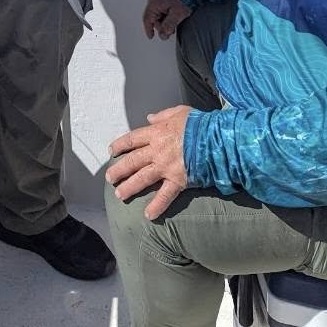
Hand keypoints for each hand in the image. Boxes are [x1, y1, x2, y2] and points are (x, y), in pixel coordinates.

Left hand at [106, 106, 190, 220]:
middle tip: (110, 178)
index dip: (120, 145)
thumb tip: (150, 118)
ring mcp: (166, 167)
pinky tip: (148, 215)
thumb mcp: (180, 112)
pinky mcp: (178, 180)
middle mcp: (157, 151)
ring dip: (129, 187)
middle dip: (119, 170)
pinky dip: (157, 206)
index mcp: (156, 133)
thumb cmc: (199, 124)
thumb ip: (163, 115)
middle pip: (132, 161)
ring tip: (119, 195)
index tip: (111, 151)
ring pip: (142, 178)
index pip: (132, 139)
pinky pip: (165, 195)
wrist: (216, 138)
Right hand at [142, 0, 191, 39]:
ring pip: (157, 9)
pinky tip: (173, 12)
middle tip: (170, 30)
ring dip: (164, 17)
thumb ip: (168, 26)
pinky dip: (165, 10)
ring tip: (174, 21)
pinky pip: (160, 3)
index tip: (151, 36)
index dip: (149, 29)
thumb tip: (162, 34)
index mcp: (154, 1)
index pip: (147, 19)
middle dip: (160, 24)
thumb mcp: (177, 15)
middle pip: (152, 15)